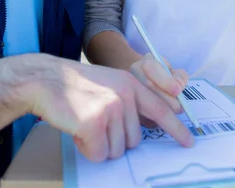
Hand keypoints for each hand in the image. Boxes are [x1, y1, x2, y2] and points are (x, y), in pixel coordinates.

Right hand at [13, 54, 193, 162]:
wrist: (46, 80)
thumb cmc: (74, 86)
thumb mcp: (108, 84)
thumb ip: (127, 102)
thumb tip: (138, 135)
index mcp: (130, 85)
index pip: (160, 110)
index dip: (175, 128)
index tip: (189, 142)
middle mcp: (125, 95)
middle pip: (133, 141)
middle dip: (113, 140)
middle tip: (94, 121)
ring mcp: (111, 108)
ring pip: (116, 151)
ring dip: (98, 145)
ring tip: (83, 121)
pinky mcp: (95, 123)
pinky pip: (99, 154)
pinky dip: (87, 148)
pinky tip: (77, 128)